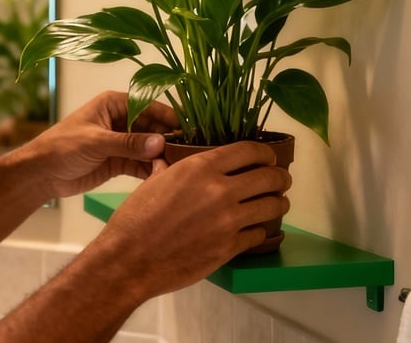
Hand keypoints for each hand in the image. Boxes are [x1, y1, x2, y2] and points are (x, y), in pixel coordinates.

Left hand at [16, 90, 178, 199]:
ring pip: (149, 146)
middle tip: (189, 153)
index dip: (169, 117)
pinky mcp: (118, 161)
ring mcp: (120, 142)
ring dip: (161, 156)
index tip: (190, 130)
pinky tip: (163, 177)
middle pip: (153, 127)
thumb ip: (127, 143)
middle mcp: (120, 120)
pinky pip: (141, 164)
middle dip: (169, 139)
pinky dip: (151, 170)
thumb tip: (160, 143)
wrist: (41, 174)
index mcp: (113, 104)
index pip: (148, 106)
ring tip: (177, 168)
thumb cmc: (62, 147)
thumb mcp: (95, 142)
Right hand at [100, 141, 291, 298]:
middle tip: (280, 180)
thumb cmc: (135, 220)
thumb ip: (169, 170)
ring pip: (272, 206)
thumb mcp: (152, 183)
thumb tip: (167, 163)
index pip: (248, 151)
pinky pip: (258, 234)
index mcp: (199, 167)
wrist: (130, 259)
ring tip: (276, 203)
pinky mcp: (230, 247)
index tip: (268, 157)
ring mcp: (228, 220)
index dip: (264, 153)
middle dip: (280, 177)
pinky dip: (259, 231)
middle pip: (269, 177)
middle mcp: (219, 190)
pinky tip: (254, 230)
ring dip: (278, 203)